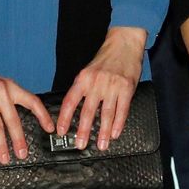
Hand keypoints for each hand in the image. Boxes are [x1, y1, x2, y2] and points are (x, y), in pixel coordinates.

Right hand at [0, 54, 52, 164]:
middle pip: (14, 120)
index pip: (32, 101)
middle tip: (23, 154)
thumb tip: (12, 117)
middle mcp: (0, 92)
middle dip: (19, 140)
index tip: (50, 128)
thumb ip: (4, 96)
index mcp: (9, 86)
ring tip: (4, 159)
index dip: (43, 115)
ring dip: (1, 146)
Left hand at [57, 27, 145, 149]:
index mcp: (83, 79)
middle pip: (88, 111)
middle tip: (80, 144)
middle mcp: (96, 83)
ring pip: (106, 114)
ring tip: (101, 145)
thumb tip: (75, 110)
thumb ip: (83, 88)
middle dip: (84, 131)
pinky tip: (115, 134)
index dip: (65, 118)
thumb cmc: (105, 59)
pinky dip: (118, 124)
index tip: (62, 131)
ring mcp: (112, 86)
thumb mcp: (88, 71)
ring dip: (104, 132)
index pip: (70, 101)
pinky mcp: (126, 88)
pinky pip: (122, 110)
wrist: (124, 43)